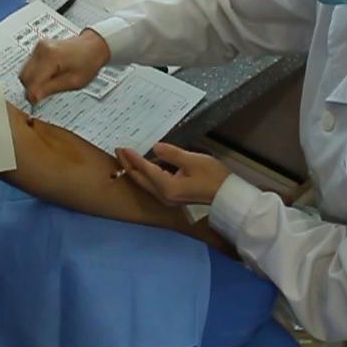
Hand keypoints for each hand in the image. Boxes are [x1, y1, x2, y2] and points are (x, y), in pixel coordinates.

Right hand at [18, 29, 111, 103]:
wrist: (92, 47)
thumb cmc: (88, 62)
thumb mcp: (73, 82)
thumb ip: (50, 89)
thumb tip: (33, 97)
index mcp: (50, 57)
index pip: (32, 82)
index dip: (33, 96)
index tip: (36, 104)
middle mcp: (41, 49)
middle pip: (24, 76)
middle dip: (31, 88)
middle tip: (44, 95)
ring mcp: (38, 47)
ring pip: (24, 71)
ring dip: (33, 81)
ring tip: (51, 83)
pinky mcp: (38, 48)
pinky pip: (29, 66)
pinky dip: (35, 74)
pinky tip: (49, 76)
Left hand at [115, 143, 231, 205]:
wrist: (227, 196)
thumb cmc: (213, 177)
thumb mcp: (193, 161)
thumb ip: (172, 154)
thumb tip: (155, 147)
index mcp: (167, 187)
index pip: (145, 169)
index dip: (133, 157)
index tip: (122, 147)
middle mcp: (163, 195)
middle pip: (140, 179)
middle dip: (128, 165)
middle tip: (118, 151)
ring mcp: (167, 198)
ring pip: (145, 183)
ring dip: (135, 170)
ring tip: (128, 157)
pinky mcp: (172, 197)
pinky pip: (152, 185)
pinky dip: (145, 175)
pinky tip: (144, 166)